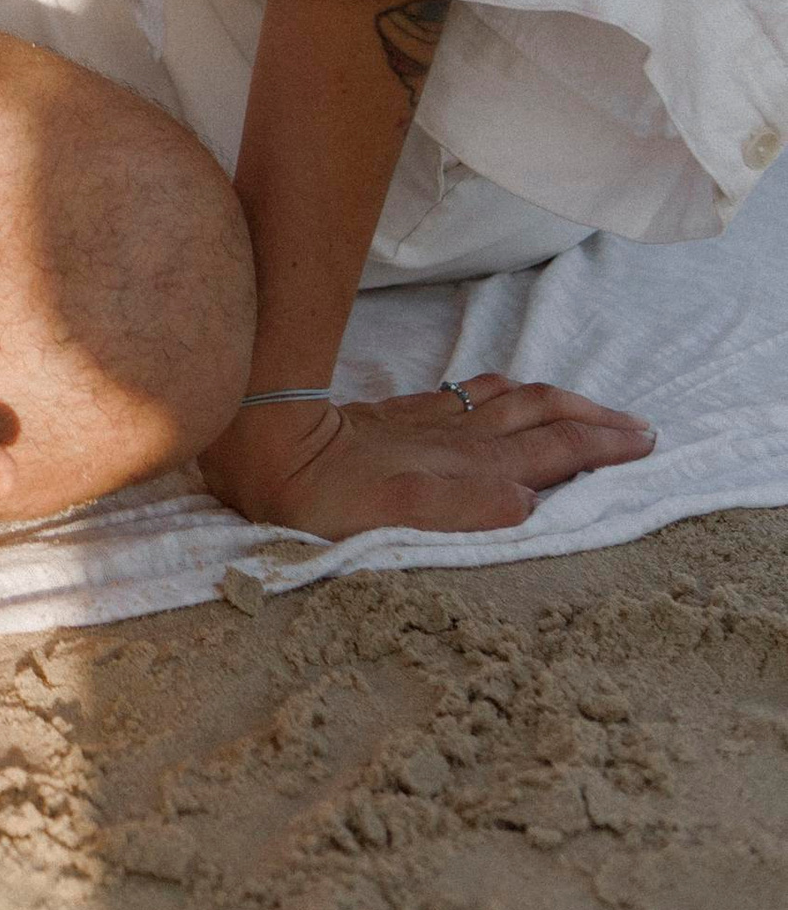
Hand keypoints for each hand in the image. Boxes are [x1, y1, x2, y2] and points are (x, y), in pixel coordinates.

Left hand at [201, 374, 657, 537]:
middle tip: (640, 428)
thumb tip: (529, 504)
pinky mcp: (402, 414)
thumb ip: (463, 511)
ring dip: (561, 403)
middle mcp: (458, 440)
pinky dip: (511, 393)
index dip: (600, 446)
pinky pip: (474, 395)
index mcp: (466, 470)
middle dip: (596, 422)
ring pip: (514, 401)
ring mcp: (431, 422)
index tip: (644, 442)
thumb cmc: (324, 497)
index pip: (552, 451)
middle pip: (543, 419)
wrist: (265, 443)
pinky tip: (511, 392)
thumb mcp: (394, 517)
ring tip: (593, 409)